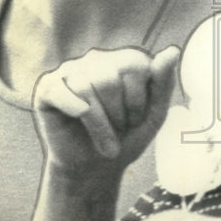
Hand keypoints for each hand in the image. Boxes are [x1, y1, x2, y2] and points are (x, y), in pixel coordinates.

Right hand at [33, 45, 179, 179]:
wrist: (95, 169)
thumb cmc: (125, 138)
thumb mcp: (153, 114)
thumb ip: (164, 82)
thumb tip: (173, 51)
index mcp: (124, 60)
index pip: (136, 65)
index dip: (139, 99)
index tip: (136, 119)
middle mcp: (96, 60)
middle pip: (110, 77)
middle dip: (119, 113)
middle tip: (119, 131)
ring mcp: (70, 72)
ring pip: (86, 86)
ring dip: (100, 124)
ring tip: (105, 142)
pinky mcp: (48, 88)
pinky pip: (60, 91)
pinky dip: (73, 108)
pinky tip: (79, 119)